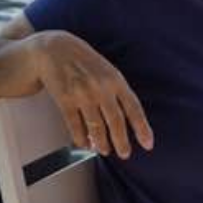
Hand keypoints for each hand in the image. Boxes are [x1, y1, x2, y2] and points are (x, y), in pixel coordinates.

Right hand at [31, 32, 153, 158]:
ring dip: (101, 143)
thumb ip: (117, 93)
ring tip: (104, 150)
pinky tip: (84, 144)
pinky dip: (80, 138)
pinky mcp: (65, 99)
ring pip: (96, 127)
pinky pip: (75, 126)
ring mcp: (82, 94)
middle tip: (124, 153)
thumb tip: (124, 121)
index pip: (133, 108)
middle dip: (121, 142)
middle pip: (115, 121)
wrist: (55, 49)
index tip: (147, 144)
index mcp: (115, 80)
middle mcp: (101, 87)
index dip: (142, 128)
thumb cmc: (83, 62)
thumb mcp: (107, 71)